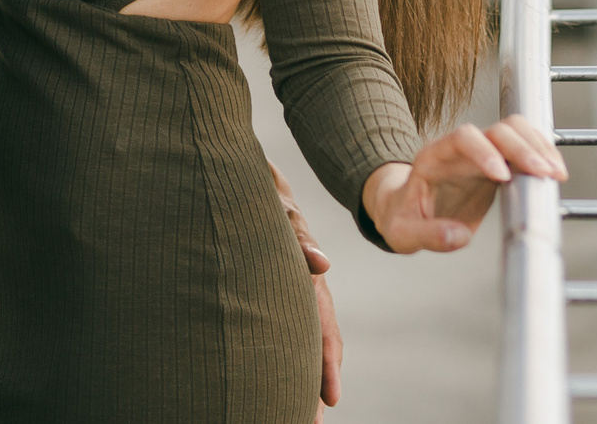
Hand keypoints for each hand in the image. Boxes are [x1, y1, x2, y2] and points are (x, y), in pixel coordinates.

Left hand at [267, 162, 342, 413]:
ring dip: (303, 383)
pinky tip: (284, 386)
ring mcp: (296, 305)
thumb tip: (322, 264)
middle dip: (317, 388)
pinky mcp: (281, 305)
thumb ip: (301, 240)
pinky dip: (291, 364)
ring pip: (304, 350)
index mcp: (315, 286)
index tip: (330, 399)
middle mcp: (310, 300)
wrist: (266, 195)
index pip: (324, 332)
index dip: (327, 366)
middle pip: (317, 351)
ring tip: (301, 419)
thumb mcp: (288, 219)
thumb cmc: (275, 208)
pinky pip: (289, 339)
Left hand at [361, 115, 564, 254]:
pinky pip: (524, 148)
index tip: (502, 177)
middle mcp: (461, 149)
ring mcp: (482, 153)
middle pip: (496, 130)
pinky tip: (555, 174)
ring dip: (538, 147)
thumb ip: (427, 234)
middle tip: (543, 174)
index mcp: (434, 157)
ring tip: (556, 173)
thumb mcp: (403, 232)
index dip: (483, 152)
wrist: (406, 209)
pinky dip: (542, 155)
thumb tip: (459, 236)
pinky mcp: (499, 164)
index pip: (461, 139)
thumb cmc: (402, 217)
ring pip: (515, 131)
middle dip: (521, 148)